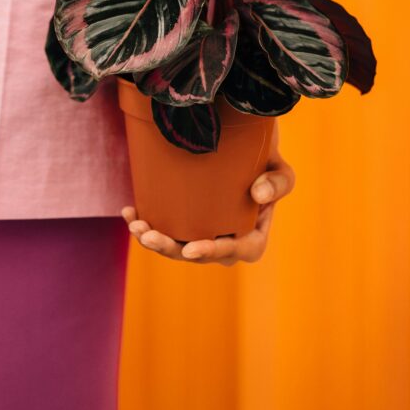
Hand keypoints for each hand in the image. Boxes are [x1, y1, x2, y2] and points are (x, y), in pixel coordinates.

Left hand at [121, 124, 294, 265]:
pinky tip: (129, 212)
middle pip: (197, 253)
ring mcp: (204, 236)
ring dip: (153, 241)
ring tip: (136, 225)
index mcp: (252, 238)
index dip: (212, 251)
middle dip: (170, 248)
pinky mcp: (187, 226)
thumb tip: (259, 194)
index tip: (192, 248)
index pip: (235, 250)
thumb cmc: (266, 165)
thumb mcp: (280, 170)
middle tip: (149, 235)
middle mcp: (225, 243)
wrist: (246, 155)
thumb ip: (278, 182)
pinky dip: (146, 224)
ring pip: (176, 247)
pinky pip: (166, 231)